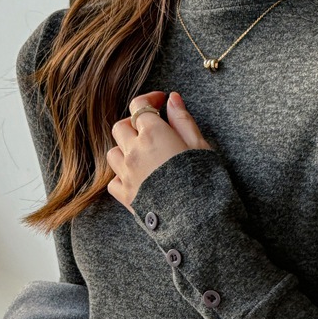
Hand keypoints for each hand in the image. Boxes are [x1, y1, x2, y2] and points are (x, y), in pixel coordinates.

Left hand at [106, 90, 212, 212]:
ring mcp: (127, 175)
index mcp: (153, 134)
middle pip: (121, 127)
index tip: (160, 101)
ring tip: (144, 155)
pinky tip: (136, 178)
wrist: (198, 220)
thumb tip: (172, 99)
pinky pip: (113, 181)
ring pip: (113, 153)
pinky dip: (121, 176)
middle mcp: (134, 152)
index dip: (149, 100)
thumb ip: (183, 120)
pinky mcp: (127, 196)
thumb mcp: (200, 146)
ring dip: (125, 150)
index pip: (139, 106)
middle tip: (152, 130)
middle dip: (134, 125)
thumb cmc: (204, 181)